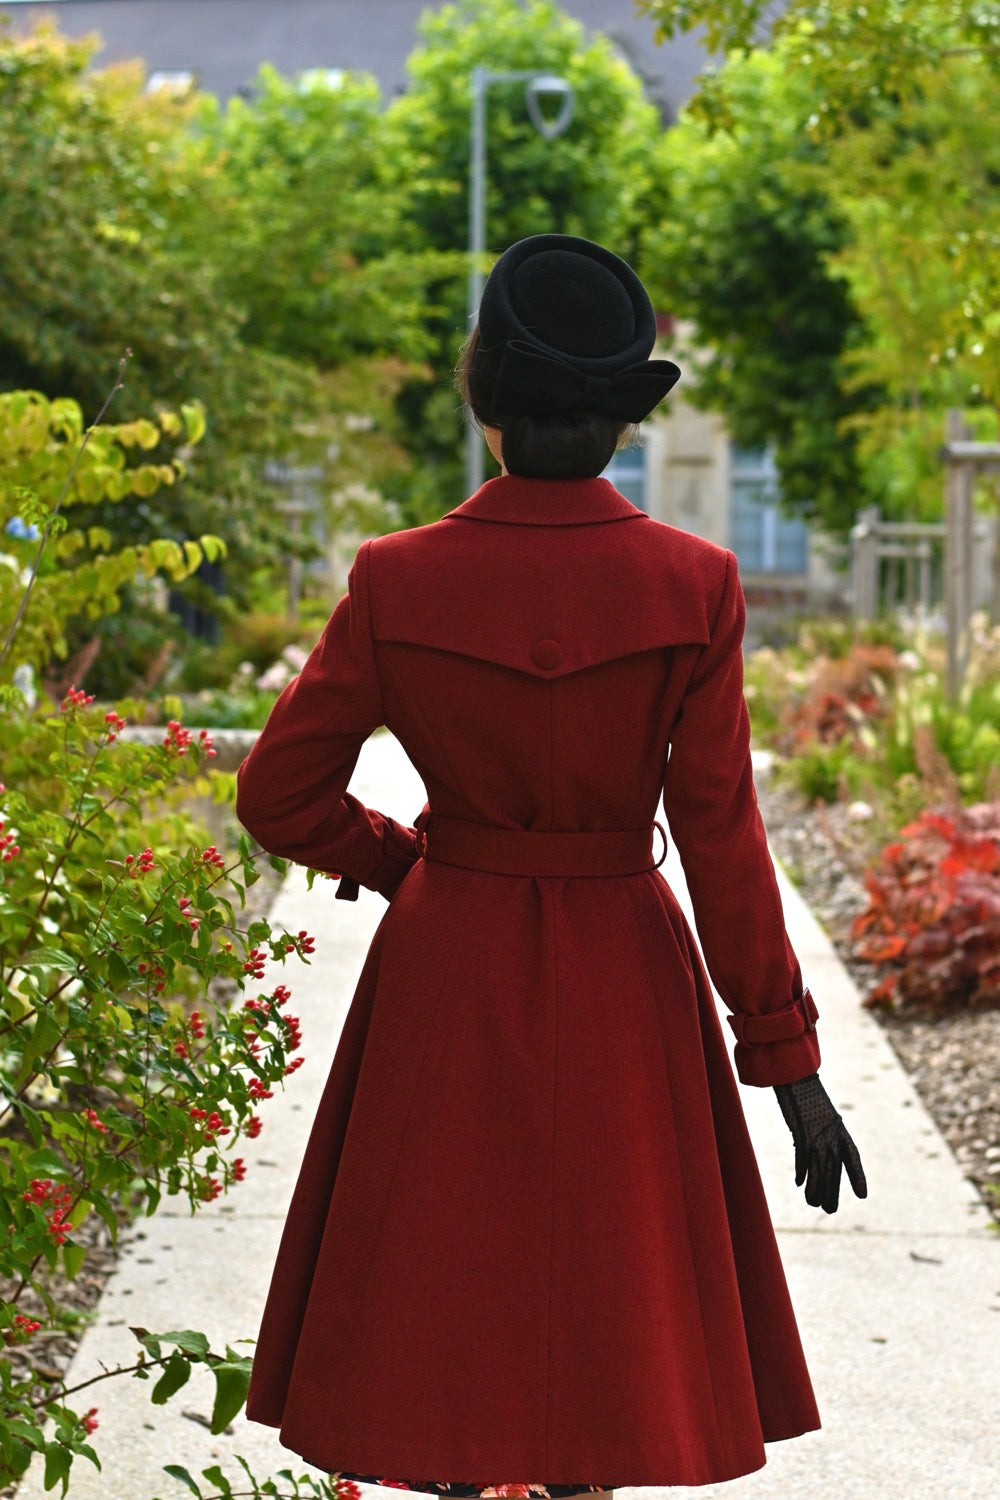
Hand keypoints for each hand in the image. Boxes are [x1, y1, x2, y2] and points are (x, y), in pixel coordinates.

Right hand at [773, 1072, 866, 1213]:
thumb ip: (825, 1136)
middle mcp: (831, 1136)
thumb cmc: (810, 1098)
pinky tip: (799, 1183)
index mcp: (840, 1131)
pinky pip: (802, 1158)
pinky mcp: (801, 1134)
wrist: (798, 1078)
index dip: (857, 1176)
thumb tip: (822, 1157)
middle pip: (833, 1170)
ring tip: (813, 1202)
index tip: (862, 1195)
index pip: (852, 1158)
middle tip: (830, 1209)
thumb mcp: (823, 1118)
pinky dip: (801, 1172)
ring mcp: (817, 1136)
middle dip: (832, 1192)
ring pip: (819, 1169)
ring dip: (815, 1188)